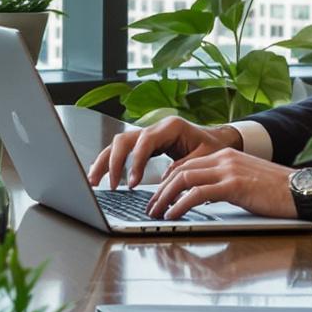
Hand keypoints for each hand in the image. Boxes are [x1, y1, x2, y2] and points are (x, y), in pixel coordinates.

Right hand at [87, 113, 243, 189]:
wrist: (218, 140)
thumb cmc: (213, 147)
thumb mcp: (206, 158)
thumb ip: (185, 167)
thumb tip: (165, 181)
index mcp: (171, 127)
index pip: (145, 141)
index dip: (135, 162)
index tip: (132, 183)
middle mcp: (155, 127)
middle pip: (124, 140)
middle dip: (113, 162)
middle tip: (110, 185)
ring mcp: (147, 135)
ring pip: (117, 144)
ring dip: (104, 162)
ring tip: (94, 181)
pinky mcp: (143, 144)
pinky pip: (122, 151)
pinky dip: (110, 162)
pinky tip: (101, 175)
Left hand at [142, 149, 296, 219]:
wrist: (303, 190)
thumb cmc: (277, 191)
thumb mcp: (245, 183)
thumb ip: (223, 186)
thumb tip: (202, 200)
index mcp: (225, 156)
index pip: (186, 165)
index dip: (167, 181)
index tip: (158, 196)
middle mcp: (223, 158)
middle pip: (179, 171)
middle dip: (160, 190)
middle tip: (150, 207)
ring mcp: (228, 170)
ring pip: (183, 180)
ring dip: (164, 198)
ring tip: (156, 213)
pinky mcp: (233, 185)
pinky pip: (196, 194)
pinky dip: (180, 205)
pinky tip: (173, 215)